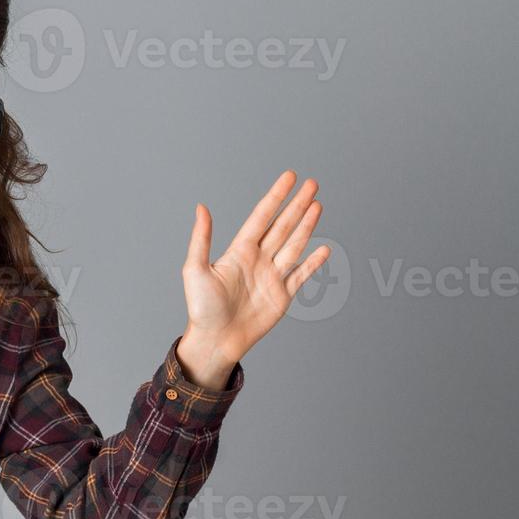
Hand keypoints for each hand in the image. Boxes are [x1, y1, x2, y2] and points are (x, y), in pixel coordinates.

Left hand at [175, 171, 329, 388]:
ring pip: (294, 245)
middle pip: (283, 226)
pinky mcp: (282, 296)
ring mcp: (272, 277)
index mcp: (239, 251)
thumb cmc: (201, 307)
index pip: (262, 216)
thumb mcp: (195, 269)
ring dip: (307, 225)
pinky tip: (323, 248)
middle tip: (313, 183)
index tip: (290, 177)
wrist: (216, 340)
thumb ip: (202, 238)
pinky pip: (301, 275)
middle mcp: (258, 260)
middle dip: (297, 204)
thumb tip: (201, 207)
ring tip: (318, 204)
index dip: (276, 196)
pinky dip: (313, 262)